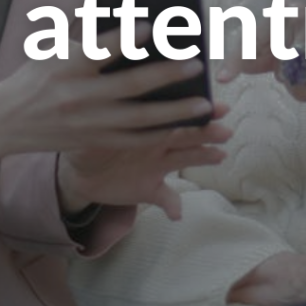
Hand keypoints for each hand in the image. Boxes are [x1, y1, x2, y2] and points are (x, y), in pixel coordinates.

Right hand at [0, 43, 230, 214]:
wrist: (5, 122)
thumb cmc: (37, 75)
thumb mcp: (52, 46)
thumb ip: (85, 25)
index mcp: (68, 65)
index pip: (100, 50)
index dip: (125, 38)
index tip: (152, 25)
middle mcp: (79, 96)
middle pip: (129, 87)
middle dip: (166, 76)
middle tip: (197, 64)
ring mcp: (88, 124)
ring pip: (140, 120)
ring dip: (175, 113)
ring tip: (206, 104)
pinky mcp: (95, 143)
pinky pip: (135, 141)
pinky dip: (162, 135)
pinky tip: (187, 127)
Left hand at [56, 103, 230, 218]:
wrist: (80, 169)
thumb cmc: (90, 137)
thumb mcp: (94, 123)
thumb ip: (106, 112)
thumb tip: (112, 91)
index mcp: (148, 123)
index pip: (175, 112)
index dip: (196, 109)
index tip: (217, 105)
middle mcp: (159, 141)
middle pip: (187, 133)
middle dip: (208, 131)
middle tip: (226, 129)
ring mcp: (157, 165)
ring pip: (185, 159)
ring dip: (204, 157)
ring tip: (221, 155)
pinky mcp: (149, 188)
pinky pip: (165, 198)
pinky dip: (172, 206)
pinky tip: (178, 213)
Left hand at [218, 0, 305, 105]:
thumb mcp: (298, 51)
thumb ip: (271, 56)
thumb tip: (239, 65)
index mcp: (287, 14)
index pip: (255, 34)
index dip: (238, 56)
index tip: (223, 78)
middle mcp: (303, 13)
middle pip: (276, 54)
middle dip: (286, 78)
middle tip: (299, 84)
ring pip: (298, 67)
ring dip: (304, 88)